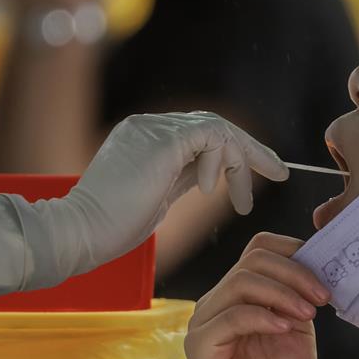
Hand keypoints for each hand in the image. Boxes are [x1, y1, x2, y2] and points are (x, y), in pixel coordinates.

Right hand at [43, 112, 286, 283]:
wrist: (79, 233)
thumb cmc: (111, 229)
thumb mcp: (156, 198)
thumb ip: (181, 179)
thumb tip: (211, 177)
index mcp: (146, 138)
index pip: (202, 134)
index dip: (234, 153)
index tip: (259, 177)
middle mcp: (149, 126)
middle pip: (215, 126)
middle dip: (250, 151)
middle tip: (280, 173)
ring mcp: (153, 128)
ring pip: (218, 129)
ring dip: (240, 162)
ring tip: (242, 200)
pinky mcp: (161, 140)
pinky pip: (210, 137)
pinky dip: (219, 163)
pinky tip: (210, 190)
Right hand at [186, 234, 327, 358]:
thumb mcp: (298, 327)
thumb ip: (298, 295)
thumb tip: (316, 259)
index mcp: (238, 296)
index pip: (257, 250)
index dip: (292, 251)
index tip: (324, 271)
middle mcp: (216, 304)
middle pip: (252, 261)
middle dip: (294, 273)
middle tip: (322, 297)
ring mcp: (203, 324)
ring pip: (241, 282)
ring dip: (283, 293)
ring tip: (308, 315)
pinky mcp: (199, 346)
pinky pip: (231, 315)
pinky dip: (264, 317)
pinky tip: (286, 329)